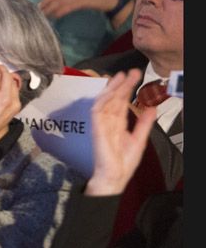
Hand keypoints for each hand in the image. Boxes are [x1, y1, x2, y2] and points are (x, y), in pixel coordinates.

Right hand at [84, 69, 156, 195]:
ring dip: (112, 88)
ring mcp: (101, 124)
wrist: (115, 176)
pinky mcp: (97, 128)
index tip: (135, 76)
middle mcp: (109, 121)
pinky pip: (97, 111)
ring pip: (104, 101)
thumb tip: (151, 107)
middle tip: (131, 71)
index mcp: (118, 123)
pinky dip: (103, 100)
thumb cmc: (123, 162)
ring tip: (120, 77)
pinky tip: (110, 92)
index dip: (127, 88)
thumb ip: (144, 123)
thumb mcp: (139, 139)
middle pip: (114, 98)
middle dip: (122, 84)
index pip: (122, 102)